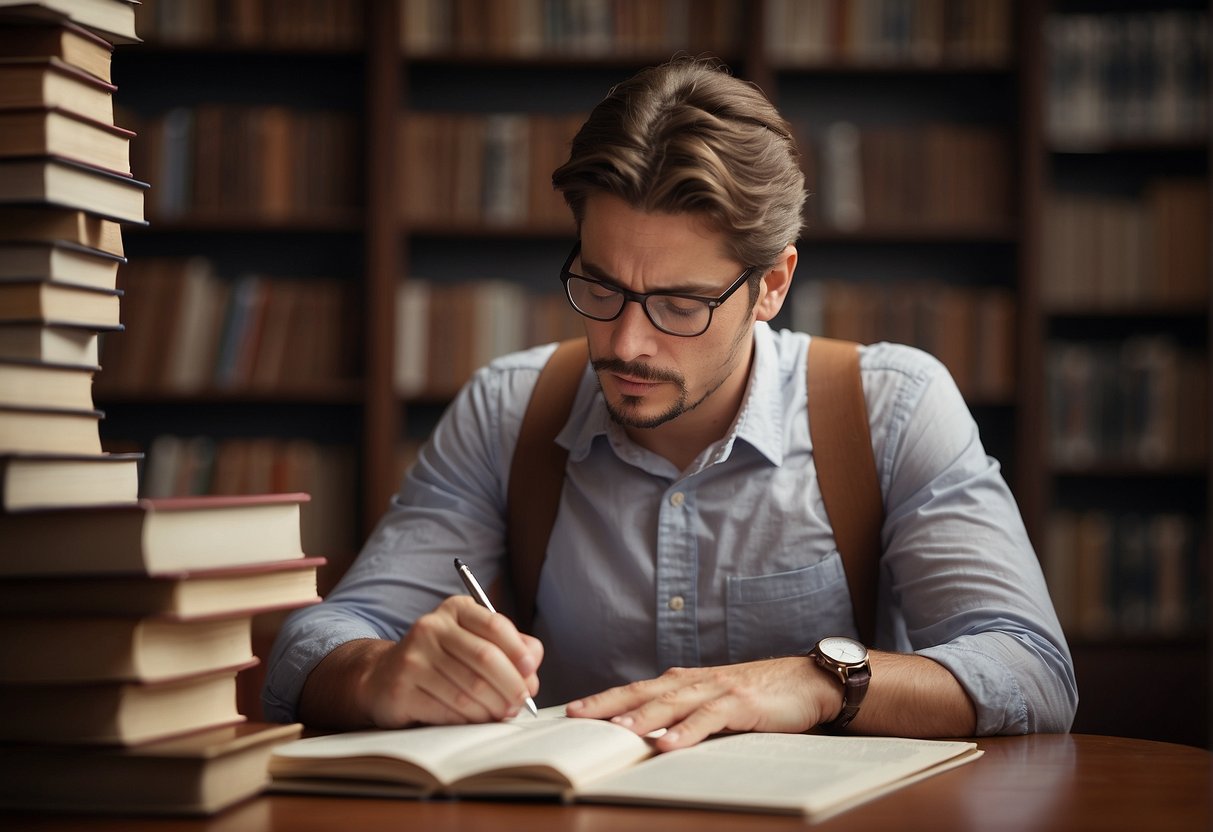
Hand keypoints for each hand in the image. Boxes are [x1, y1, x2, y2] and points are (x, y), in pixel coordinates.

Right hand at [356, 595, 542, 727]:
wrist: (384, 677)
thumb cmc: (442, 660)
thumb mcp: (474, 644)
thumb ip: (510, 651)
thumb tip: (531, 676)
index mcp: (455, 609)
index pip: (495, 625)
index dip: (518, 651)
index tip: (531, 673)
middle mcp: (431, 627)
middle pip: (485, 658)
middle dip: (511, 685)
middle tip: (522, 702)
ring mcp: (413, 656)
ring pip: (469, 688)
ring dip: (493, 707)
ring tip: (503, 714)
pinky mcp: (402, 687)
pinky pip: (448, 709)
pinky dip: (470, 718)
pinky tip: (477, 719)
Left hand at [565, 657, 840, 751]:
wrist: (807, 682)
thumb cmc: (758, 695)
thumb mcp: (713, 701)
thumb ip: (683, 712)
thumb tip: (645, 734)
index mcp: (684, 682)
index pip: (635, 690)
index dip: (603, 699)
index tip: (572, 711)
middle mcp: (694, 682)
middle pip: (644, 693)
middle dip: (608, 704)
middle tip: (576, 716)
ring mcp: (717, 690)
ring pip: (673, 704)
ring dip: (644, 718)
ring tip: (617, 732)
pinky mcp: (742, 704)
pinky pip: (710, 719)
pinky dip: (688, 732)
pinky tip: (669, 745)